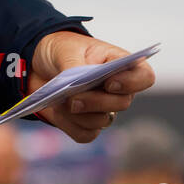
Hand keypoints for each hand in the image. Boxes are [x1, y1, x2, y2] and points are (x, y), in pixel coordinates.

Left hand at [26, 31, 155, 142]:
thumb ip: (74, 66)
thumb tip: (75, 89)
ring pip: (103, 121)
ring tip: (60, 101)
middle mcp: (116, 88)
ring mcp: (103, 108)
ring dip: (80, 114)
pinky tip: (56, 110)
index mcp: (118, 63)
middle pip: (122, 103)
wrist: (38, 64)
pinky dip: (68, 124)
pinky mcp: (87, 123)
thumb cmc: (60, 50)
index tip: (109, 83)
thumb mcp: (65, 49)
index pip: (144, 76)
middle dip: (96, 102)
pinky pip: (85, 133)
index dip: (132, 83)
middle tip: (74, 98)